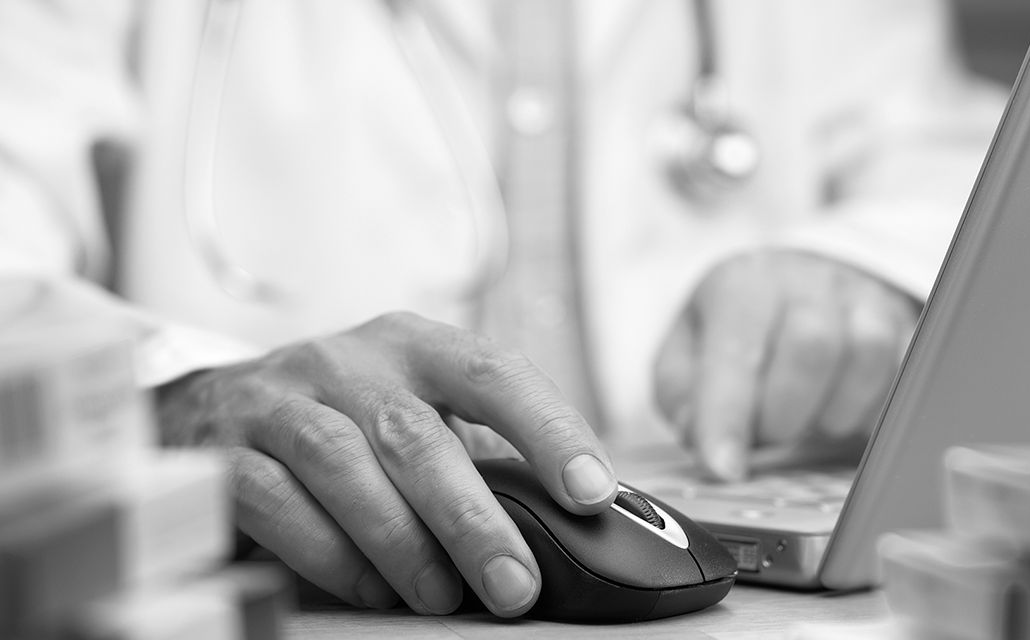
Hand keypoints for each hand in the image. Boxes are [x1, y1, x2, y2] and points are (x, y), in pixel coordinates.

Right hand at [157, 312, 616, 616]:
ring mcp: (280, 399)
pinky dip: (328, 553)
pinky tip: (368, 587)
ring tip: (442, 595)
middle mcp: (347, 362)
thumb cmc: (345, 418)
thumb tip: (567, 520)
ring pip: (342, 463)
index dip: (548, 429)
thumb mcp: (414, 413)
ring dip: (400, 540)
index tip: (591, 491)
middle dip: (471, 518)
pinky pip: (276, 501)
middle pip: (416, 434)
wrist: (213, 405)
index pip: (493, 373)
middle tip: (516, 582)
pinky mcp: (224, 449)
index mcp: (413, 346)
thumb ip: (476, 454)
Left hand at [654, 250, 918, 480]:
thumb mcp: (686, 357)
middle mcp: (805, 282)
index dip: (728, 417)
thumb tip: (707, 442)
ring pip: (867, 355)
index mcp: (741, 286)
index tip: (725, 468)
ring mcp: (862, 299)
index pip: (736, 351)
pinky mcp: (904, 325)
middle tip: (769, 432)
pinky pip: (906, 373)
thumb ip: (684, 399)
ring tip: (809, 419)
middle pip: (812, 346)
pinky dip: (875, 410)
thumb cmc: (736, 333)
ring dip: (834, 412)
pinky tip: (846, 414)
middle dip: (785, 413)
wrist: (795, 288)